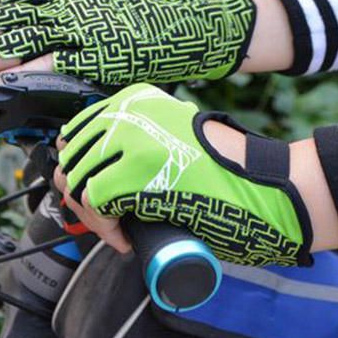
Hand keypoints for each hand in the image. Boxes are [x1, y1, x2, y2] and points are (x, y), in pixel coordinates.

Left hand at [57, 84, 312, 266]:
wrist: (265, 184)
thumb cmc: (219, 168)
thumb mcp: (169, 131)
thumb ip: (133, 133)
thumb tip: (85, 162)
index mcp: (133, 99)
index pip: (76, 133)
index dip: (78, 167)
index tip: (93, 189)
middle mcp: (127, 112)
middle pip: (72, 158)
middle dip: (80, 195)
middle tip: (106, 217)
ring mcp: (131, 139)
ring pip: (77, 180)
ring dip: (91, 214)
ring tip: (116, 229)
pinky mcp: (136, 172)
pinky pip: (94, 201)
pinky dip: (104, 227)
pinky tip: (125, 238)